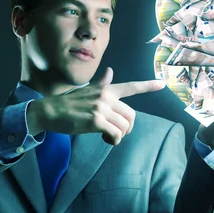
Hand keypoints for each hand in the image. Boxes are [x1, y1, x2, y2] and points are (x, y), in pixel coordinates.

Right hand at [36, 67, 165, 144]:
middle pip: (131, 115)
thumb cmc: (69, 103)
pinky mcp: (96, 120)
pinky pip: (115, 134)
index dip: (148, 86)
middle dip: (127, 128)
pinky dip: (113, 141)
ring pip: (124, 126)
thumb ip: (101, 83)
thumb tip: (110, 71)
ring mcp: (101, 108)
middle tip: (116, 133)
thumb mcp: (87, 90)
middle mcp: (106, 96)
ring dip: (119, 136)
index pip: (131, 86)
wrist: (50, 111)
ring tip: (107, 137)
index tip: (162, 84)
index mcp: (106, 89)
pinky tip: (105, 140)